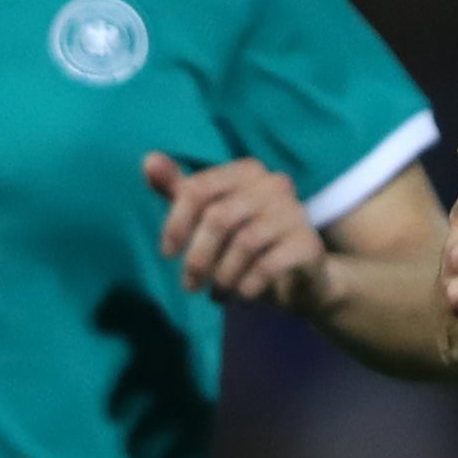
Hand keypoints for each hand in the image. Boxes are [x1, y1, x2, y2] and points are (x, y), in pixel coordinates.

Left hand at [150, 151, 327, 307]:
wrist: (303, 279)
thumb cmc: (248, 246)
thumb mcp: (210, 217)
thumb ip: (180, 190)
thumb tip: (148, 161)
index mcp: (247, 170)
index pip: (197, 190)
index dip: (176, 224)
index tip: (167, 253)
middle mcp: (274, 183)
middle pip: (218, 217)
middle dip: (198, 257)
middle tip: (189, 285)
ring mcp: (296, 213)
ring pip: (243, 243)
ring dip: (222, 276)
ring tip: (216, 294)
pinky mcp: (308, 245)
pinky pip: (267, 265)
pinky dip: (247, 286)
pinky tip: (241, 296)